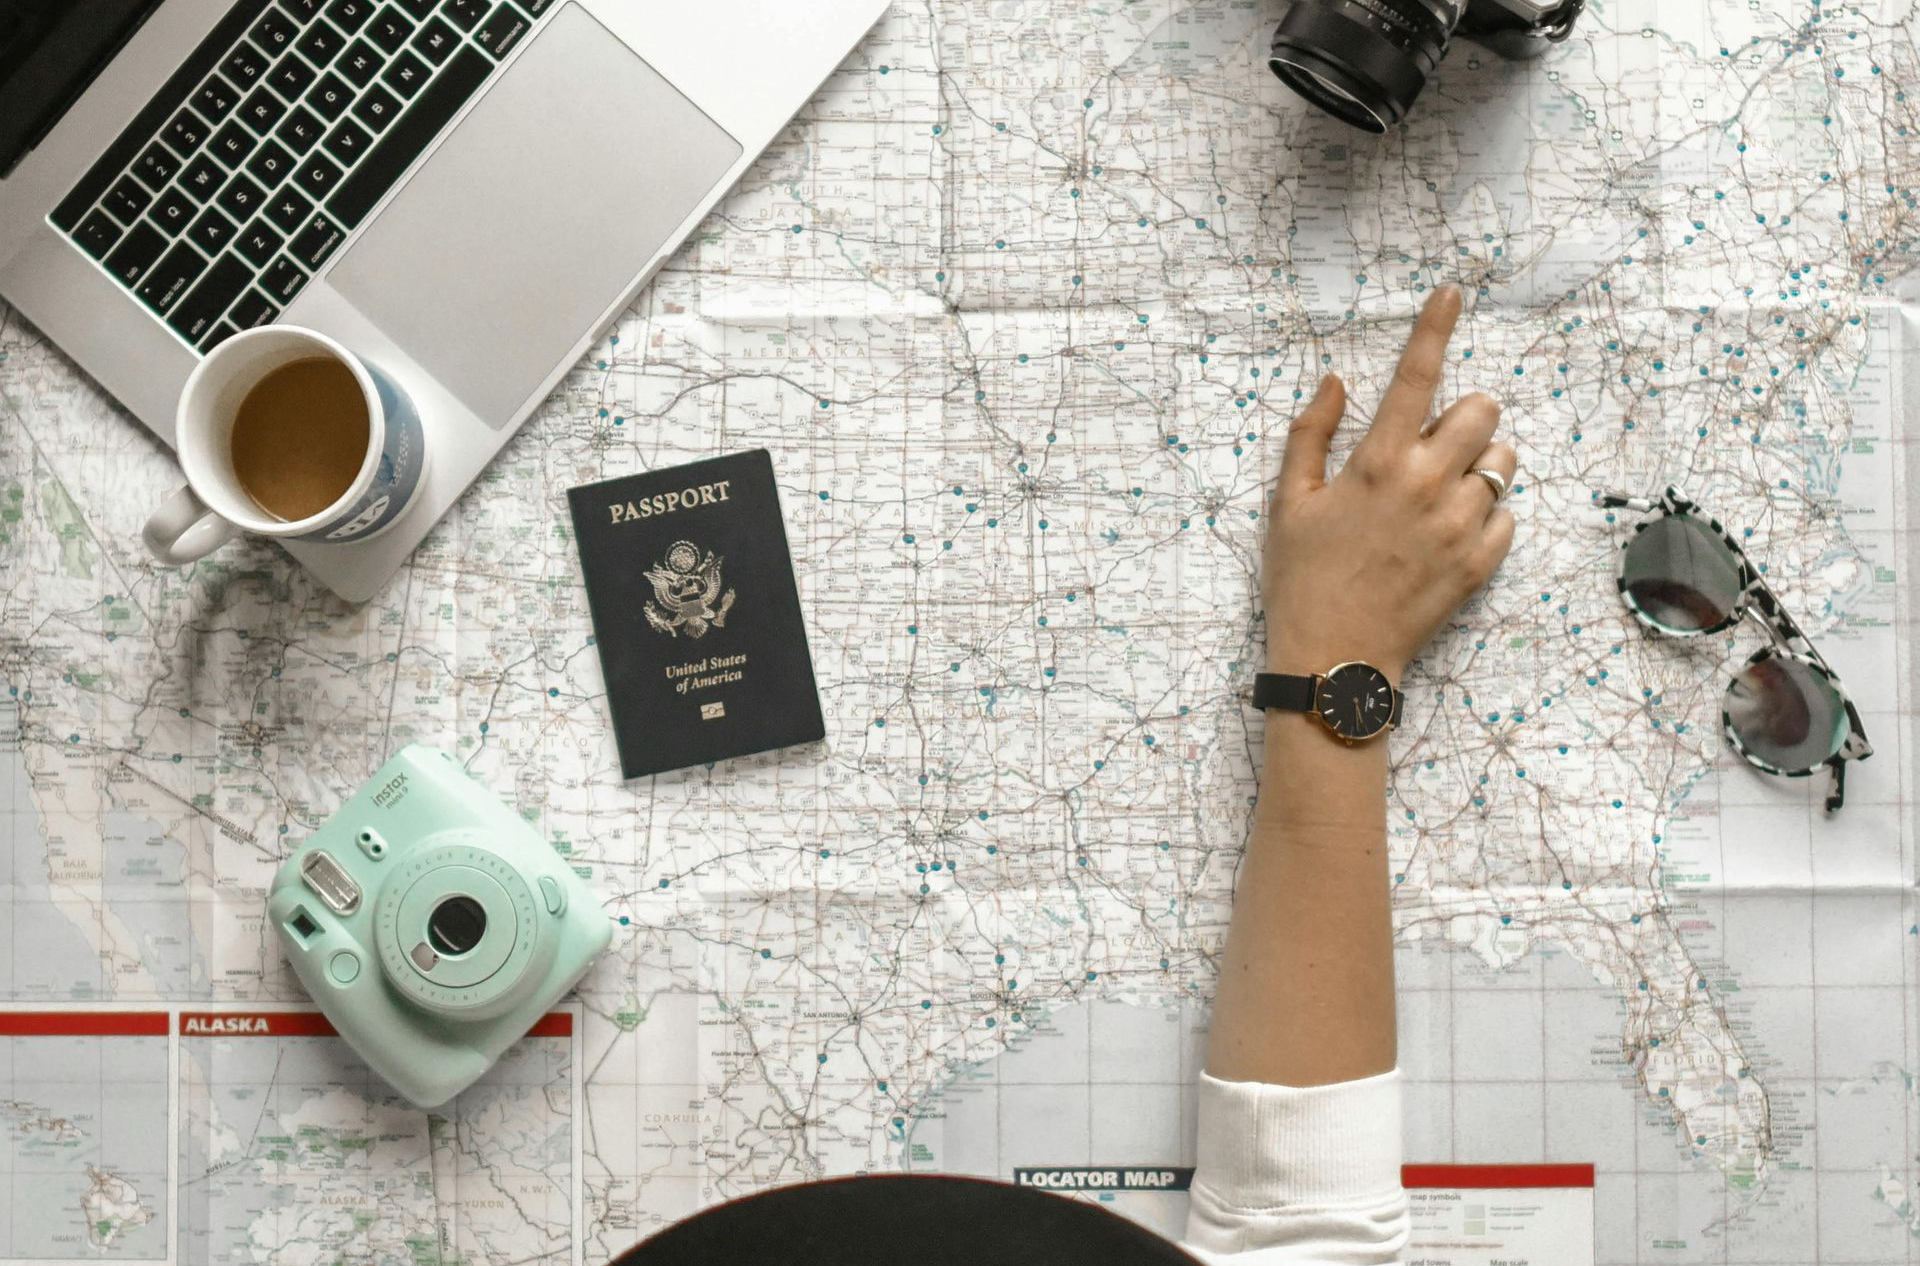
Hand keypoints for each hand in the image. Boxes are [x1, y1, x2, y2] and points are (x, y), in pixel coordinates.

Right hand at [1263, 285, 1515, 681]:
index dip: (1435, 325)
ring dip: (1479, 465)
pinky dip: (1485, 516)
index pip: (1416, 375)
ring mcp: (1459, 526)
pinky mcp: (1480, 564)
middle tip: (1434, 444)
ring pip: (1502, 463)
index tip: (1453, 291)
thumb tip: (1337, 381)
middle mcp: (1426, 485)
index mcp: (1376, 463)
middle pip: (1482, 411)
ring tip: (1443, 492)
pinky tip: (1448, 535)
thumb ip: (1310, 434)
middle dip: (1464, 416)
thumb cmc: (1302, 578)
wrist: (1334, 660)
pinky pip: (1507, 517)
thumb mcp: (1289, 502)